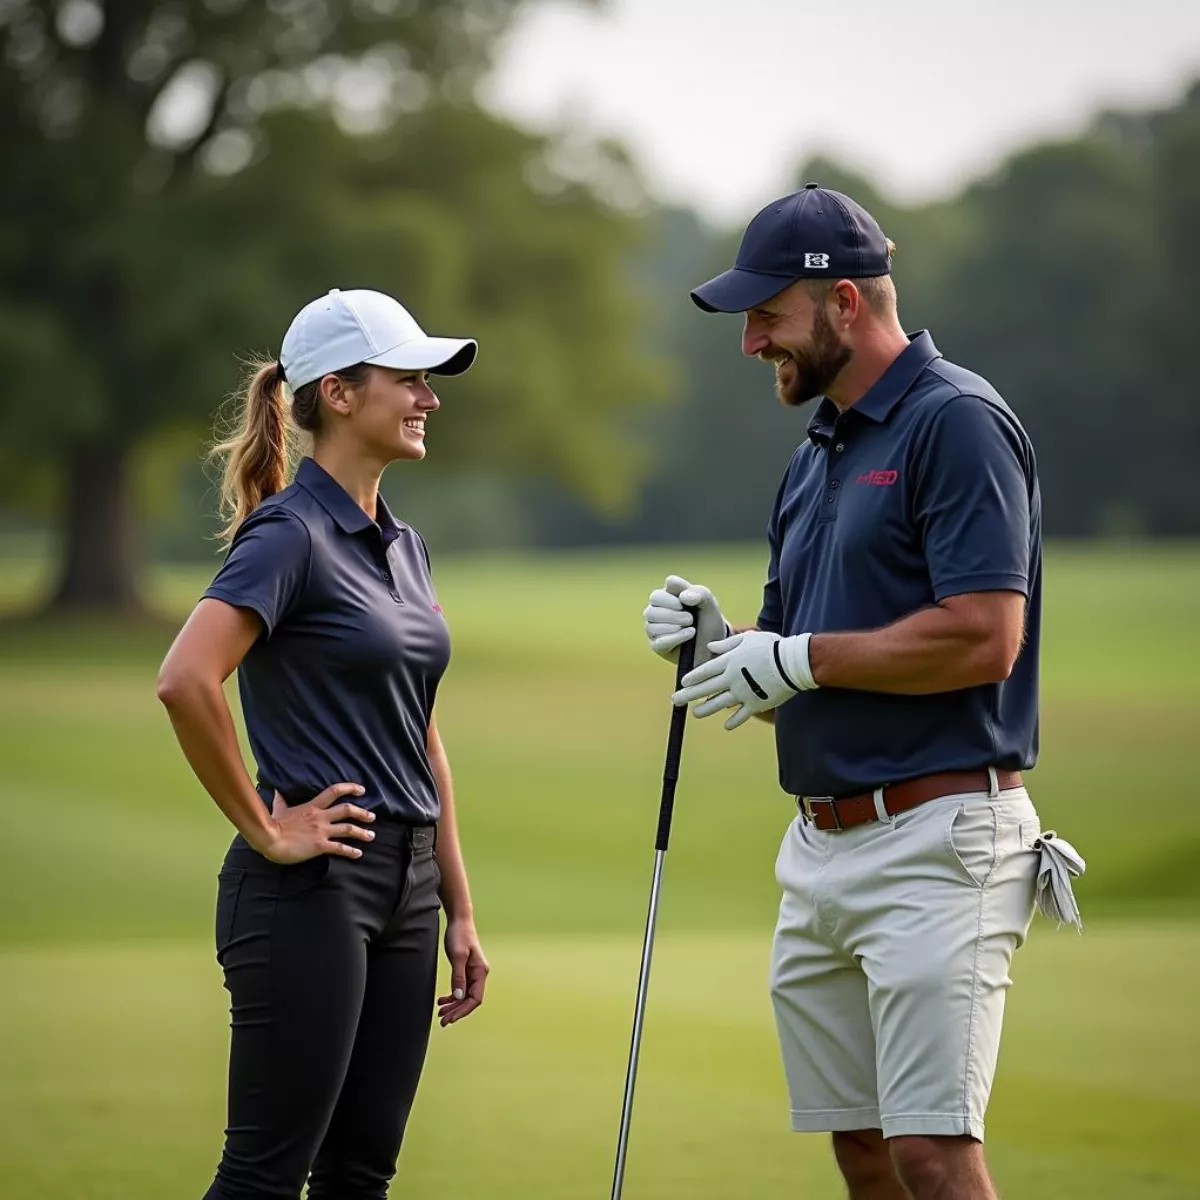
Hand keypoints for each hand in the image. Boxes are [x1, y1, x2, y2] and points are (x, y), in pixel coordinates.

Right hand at [256, 784, 375, 863]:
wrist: (269, 839)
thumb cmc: (273, 825)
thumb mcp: (279, 808)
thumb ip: (281, 799)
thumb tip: (276, 789)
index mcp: (312, 806)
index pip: (334, 792)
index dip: (350, 788)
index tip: (362, 789)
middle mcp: (320, 817)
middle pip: (347, 810)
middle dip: (362, 813)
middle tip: (373, 816)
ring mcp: (321, 831)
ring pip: (348, 829)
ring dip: (362, 832)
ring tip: (371, 835)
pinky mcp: (320, 846)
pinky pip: (339, 848)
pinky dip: (351, 851)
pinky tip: (358, 853)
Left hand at [438, 917, 488, 1026]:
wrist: (459, 920)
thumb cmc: (459, 935)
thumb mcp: (457, 956)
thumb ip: (458, 977)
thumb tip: (458, 997)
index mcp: (480, 971)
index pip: (475, 999)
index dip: (462, 1010)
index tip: (450, 1018)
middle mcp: (479, 974)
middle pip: (469, 1000)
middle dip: (456, 1011)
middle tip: (442, 1020)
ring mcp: (473, 972)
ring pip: (464, 996)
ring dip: (453, 1005)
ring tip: (440, 1012)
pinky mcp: (466, 970)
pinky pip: (461, 988)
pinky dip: (452, 996)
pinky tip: (443, 1000)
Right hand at [643, 575, 730, 666]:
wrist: (714, 644)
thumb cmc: (708, 620)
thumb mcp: (709, 603)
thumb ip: (699, 592)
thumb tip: (682, 596)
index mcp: (663, 599)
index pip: (655, 597)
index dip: (670, 600)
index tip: (685, 604)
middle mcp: (655, 614)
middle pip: (650, 612)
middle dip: (673, 615)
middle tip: (690, 619)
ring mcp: (654, 632)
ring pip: (652, 628)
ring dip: (675, 627)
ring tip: (692, 627)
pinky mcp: (658, 647)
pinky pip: (660, 642)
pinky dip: (677, 637)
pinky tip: (690, 634)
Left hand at [672, 630, 816, 729]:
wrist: (792, 663)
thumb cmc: (771, 646)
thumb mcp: (748, 638)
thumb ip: (727, 644)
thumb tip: (710, 646)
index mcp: (729, 662)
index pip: (704, 671)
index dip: (692, 678)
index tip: (682, 683)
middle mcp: (732, 679)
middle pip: (706, 689)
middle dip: (688, 695)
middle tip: (675, 701)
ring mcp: (743, 693)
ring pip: (719, 704)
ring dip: (705, 710)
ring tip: (695, 713)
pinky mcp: (756, 704)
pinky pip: (742, 715)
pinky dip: (734, 721)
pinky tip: (726, 726)